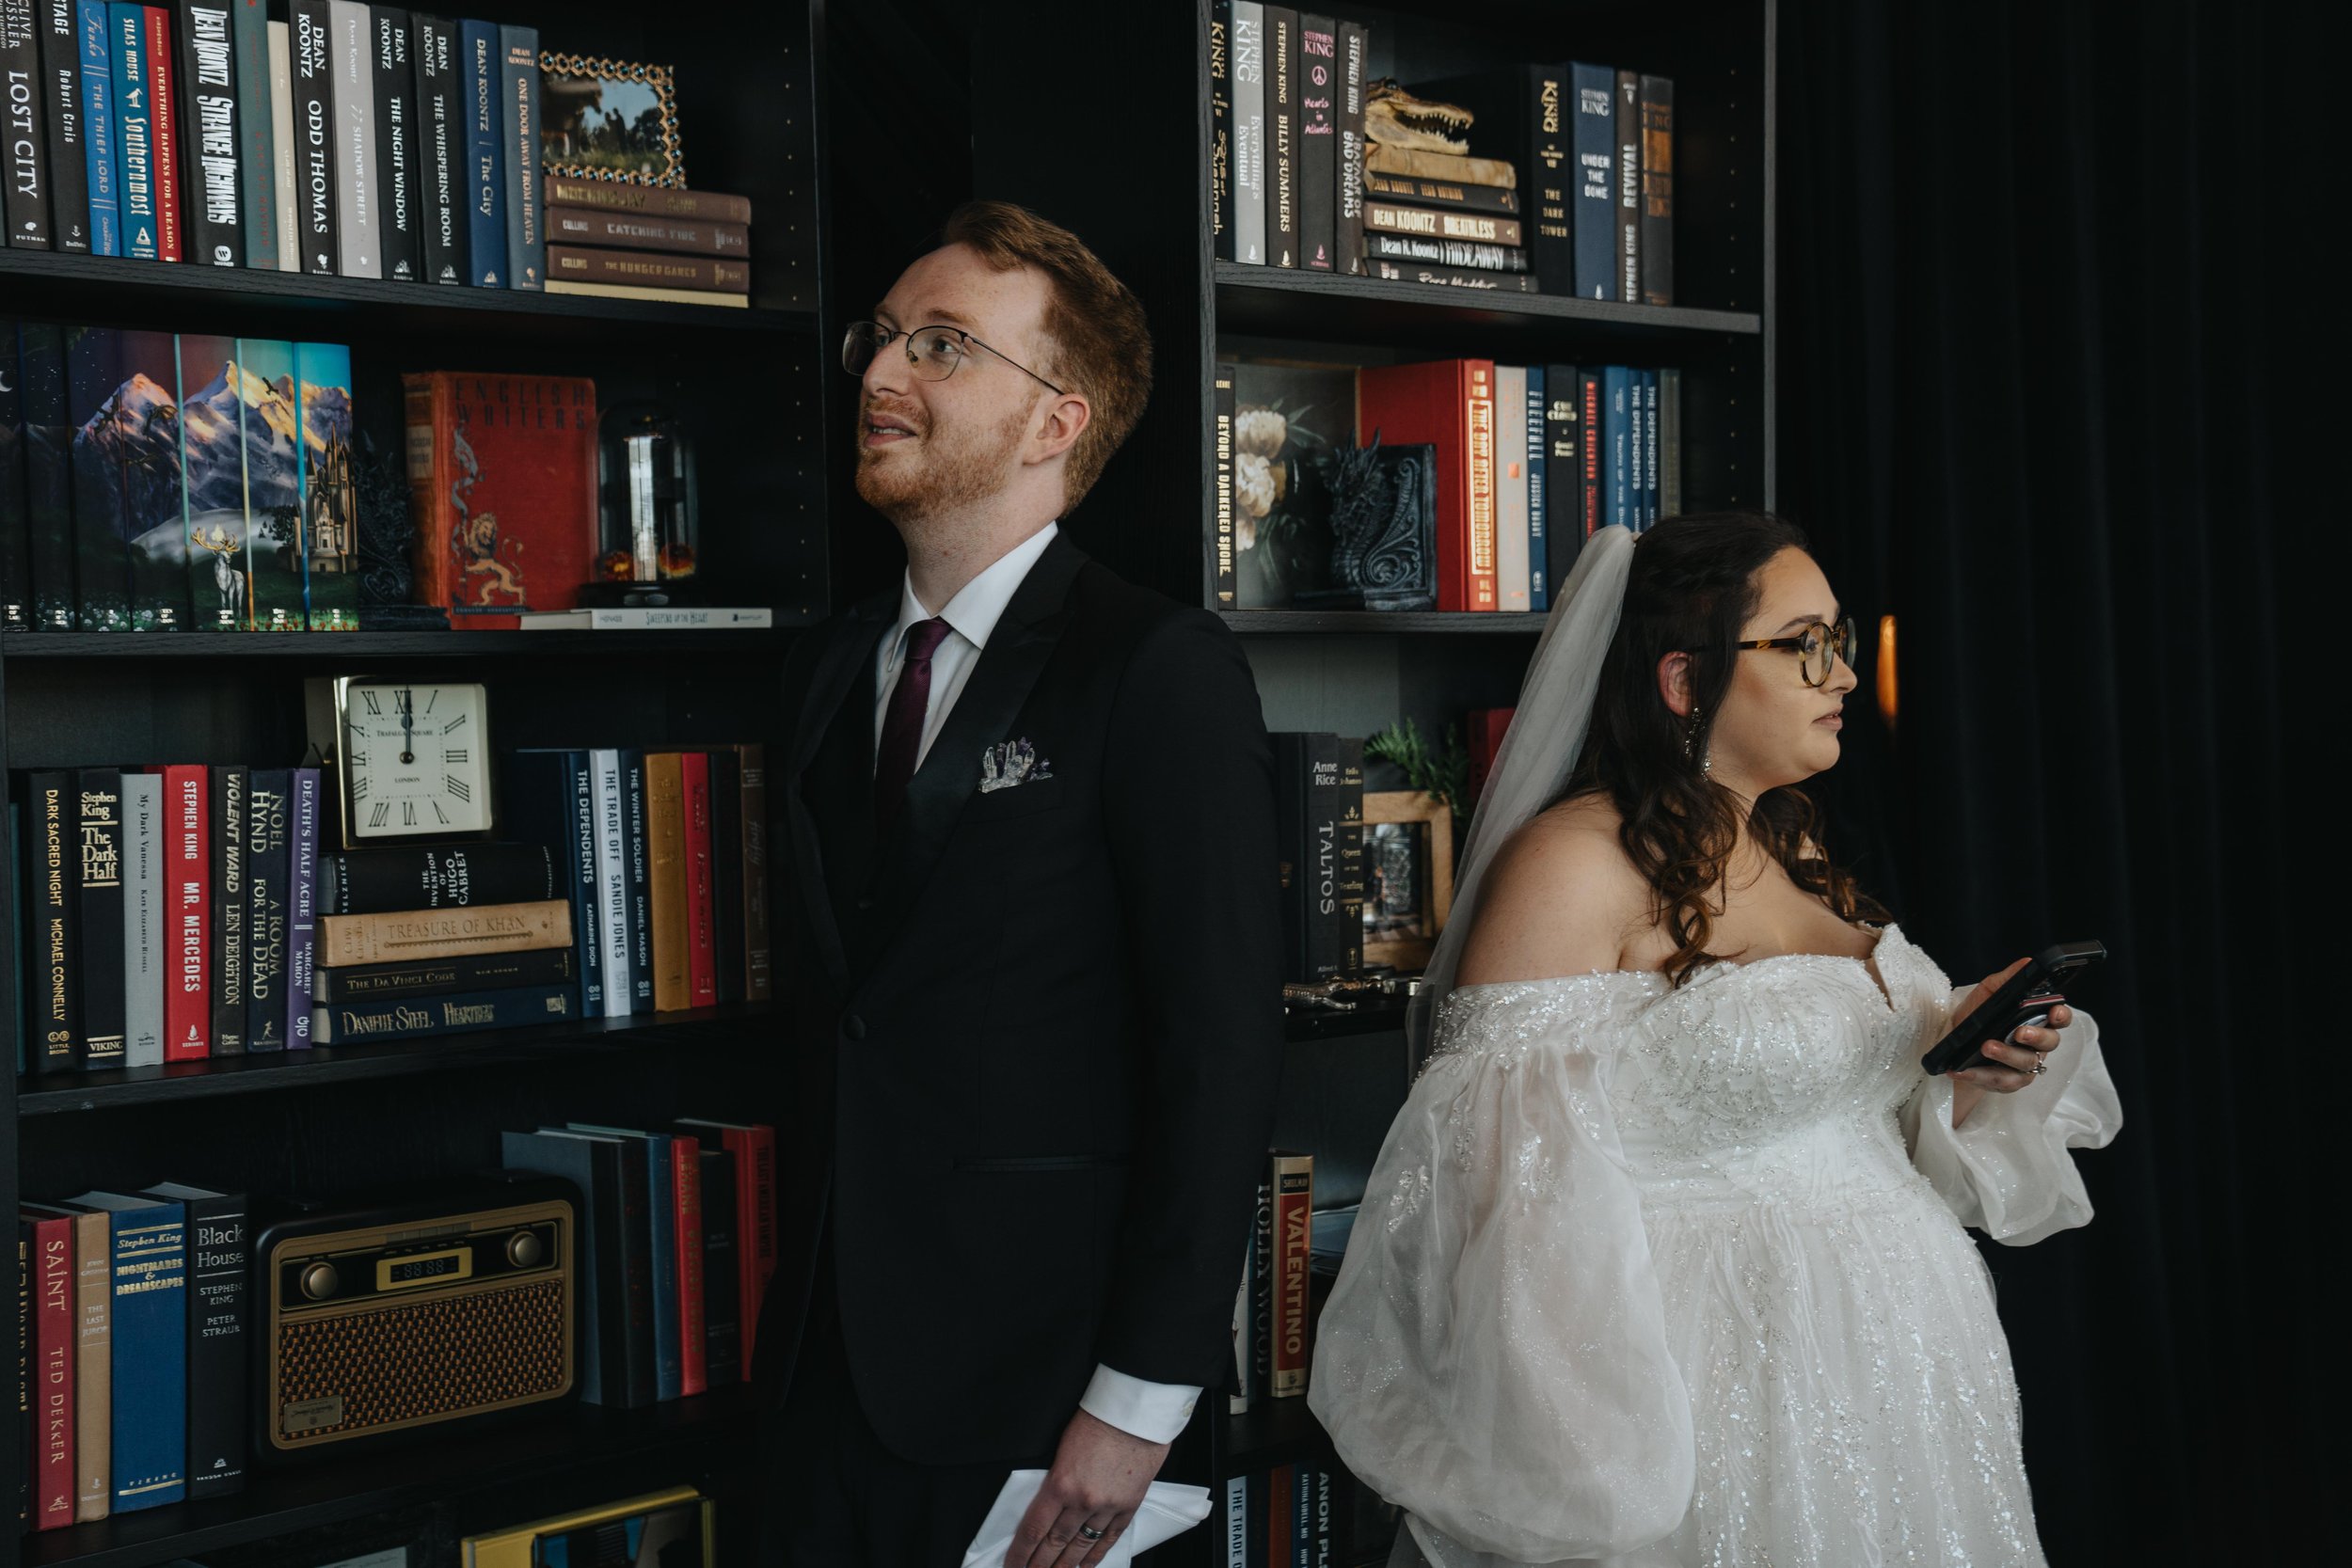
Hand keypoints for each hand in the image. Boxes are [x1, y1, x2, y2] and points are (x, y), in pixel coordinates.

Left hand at [1006, 1407, 1170, 1566]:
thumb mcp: (1062, 1449)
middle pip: (1055, 1544)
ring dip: (1066, 1566)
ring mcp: (1107, 1507)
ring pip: (1081, 1546)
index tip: (1013, 1565)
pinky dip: (1096, 1555)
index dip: (1021, 1553)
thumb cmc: (1097, 1421)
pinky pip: (1109, 1538)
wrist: (1135, 1413)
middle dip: (1040, 1565)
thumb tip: (1045, 1508)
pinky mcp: (1128, 1506)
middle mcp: (1082, 1501)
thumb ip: (1054, 1481)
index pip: (1034, 1530)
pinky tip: (1086, 1566)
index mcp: (1060, 1484)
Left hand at [1947, 959, 2074, 1125]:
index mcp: (2037, 1020)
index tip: (2055, 1011)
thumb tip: (2026, 962)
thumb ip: (2007, 980)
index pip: (2059, 1019)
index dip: (2061, 1015)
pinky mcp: (2007, 1083)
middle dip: (2036, 1036)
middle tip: (2019, 1032)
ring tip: (1985, 1046)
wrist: (1952, 1045)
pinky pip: (1999, 1081)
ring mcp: (2024, 1066)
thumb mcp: (1988, 994)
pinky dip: (1978, 1075)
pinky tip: (1961, 1069)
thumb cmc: (1976, 1017)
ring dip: (2005, 1054)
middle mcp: (2036, 1046)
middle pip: (2049, 1043)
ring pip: (2025, 1064)